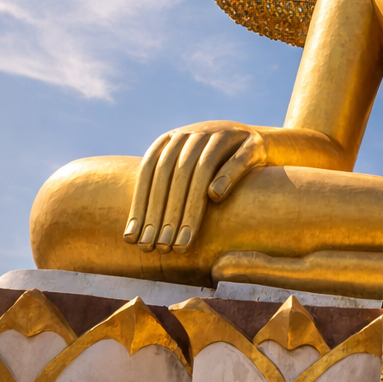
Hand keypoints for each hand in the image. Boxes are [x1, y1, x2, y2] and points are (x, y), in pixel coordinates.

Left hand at [124, 121, 265, 251]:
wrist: (254, 141)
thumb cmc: (212, 167)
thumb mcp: (183, 174)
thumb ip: (161, 196)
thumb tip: (128, 236)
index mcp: (172, 140)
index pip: (150, 172)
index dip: (141, 206)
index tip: (135, 240)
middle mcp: (194, 134)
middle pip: (173, 175)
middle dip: (164, 216)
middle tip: (160, 248)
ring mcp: (223, 134)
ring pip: (201, 170)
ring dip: (189, 209)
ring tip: (182, 242)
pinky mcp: (251, 141)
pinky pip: (236, 159)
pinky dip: (226, 175)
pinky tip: (216, 198)